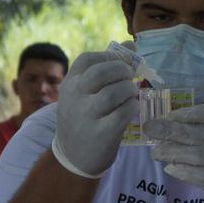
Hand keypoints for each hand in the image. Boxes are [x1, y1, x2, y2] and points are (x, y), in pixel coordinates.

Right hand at [52, 50, 138, 177]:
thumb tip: (132, 45)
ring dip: (129, 90)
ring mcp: (86, 115)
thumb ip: (106, 68)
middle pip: (102, 72)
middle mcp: (74, 97)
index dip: (111, 56)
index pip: (88, 59)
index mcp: (70, 83)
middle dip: (123, 71)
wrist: (72, 158)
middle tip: (130, 78)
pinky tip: (133, 108)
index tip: (123, 63)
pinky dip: (133, 107)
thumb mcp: (85, 93)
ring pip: (114, 92)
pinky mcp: (100, 133)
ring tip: (131, 95)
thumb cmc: (84, 119)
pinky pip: (123, 113)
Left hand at [143, 102, 203, 202]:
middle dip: (167, 130)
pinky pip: (195, 174)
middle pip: (194, 133)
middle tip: (148, 129)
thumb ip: (201, 130)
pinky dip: (179, 170)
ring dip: (169, 152)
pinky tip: (169, 168)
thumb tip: (165, 123)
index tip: (165, 116)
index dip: (184, 113)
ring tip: (155, 152)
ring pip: (192, 154)